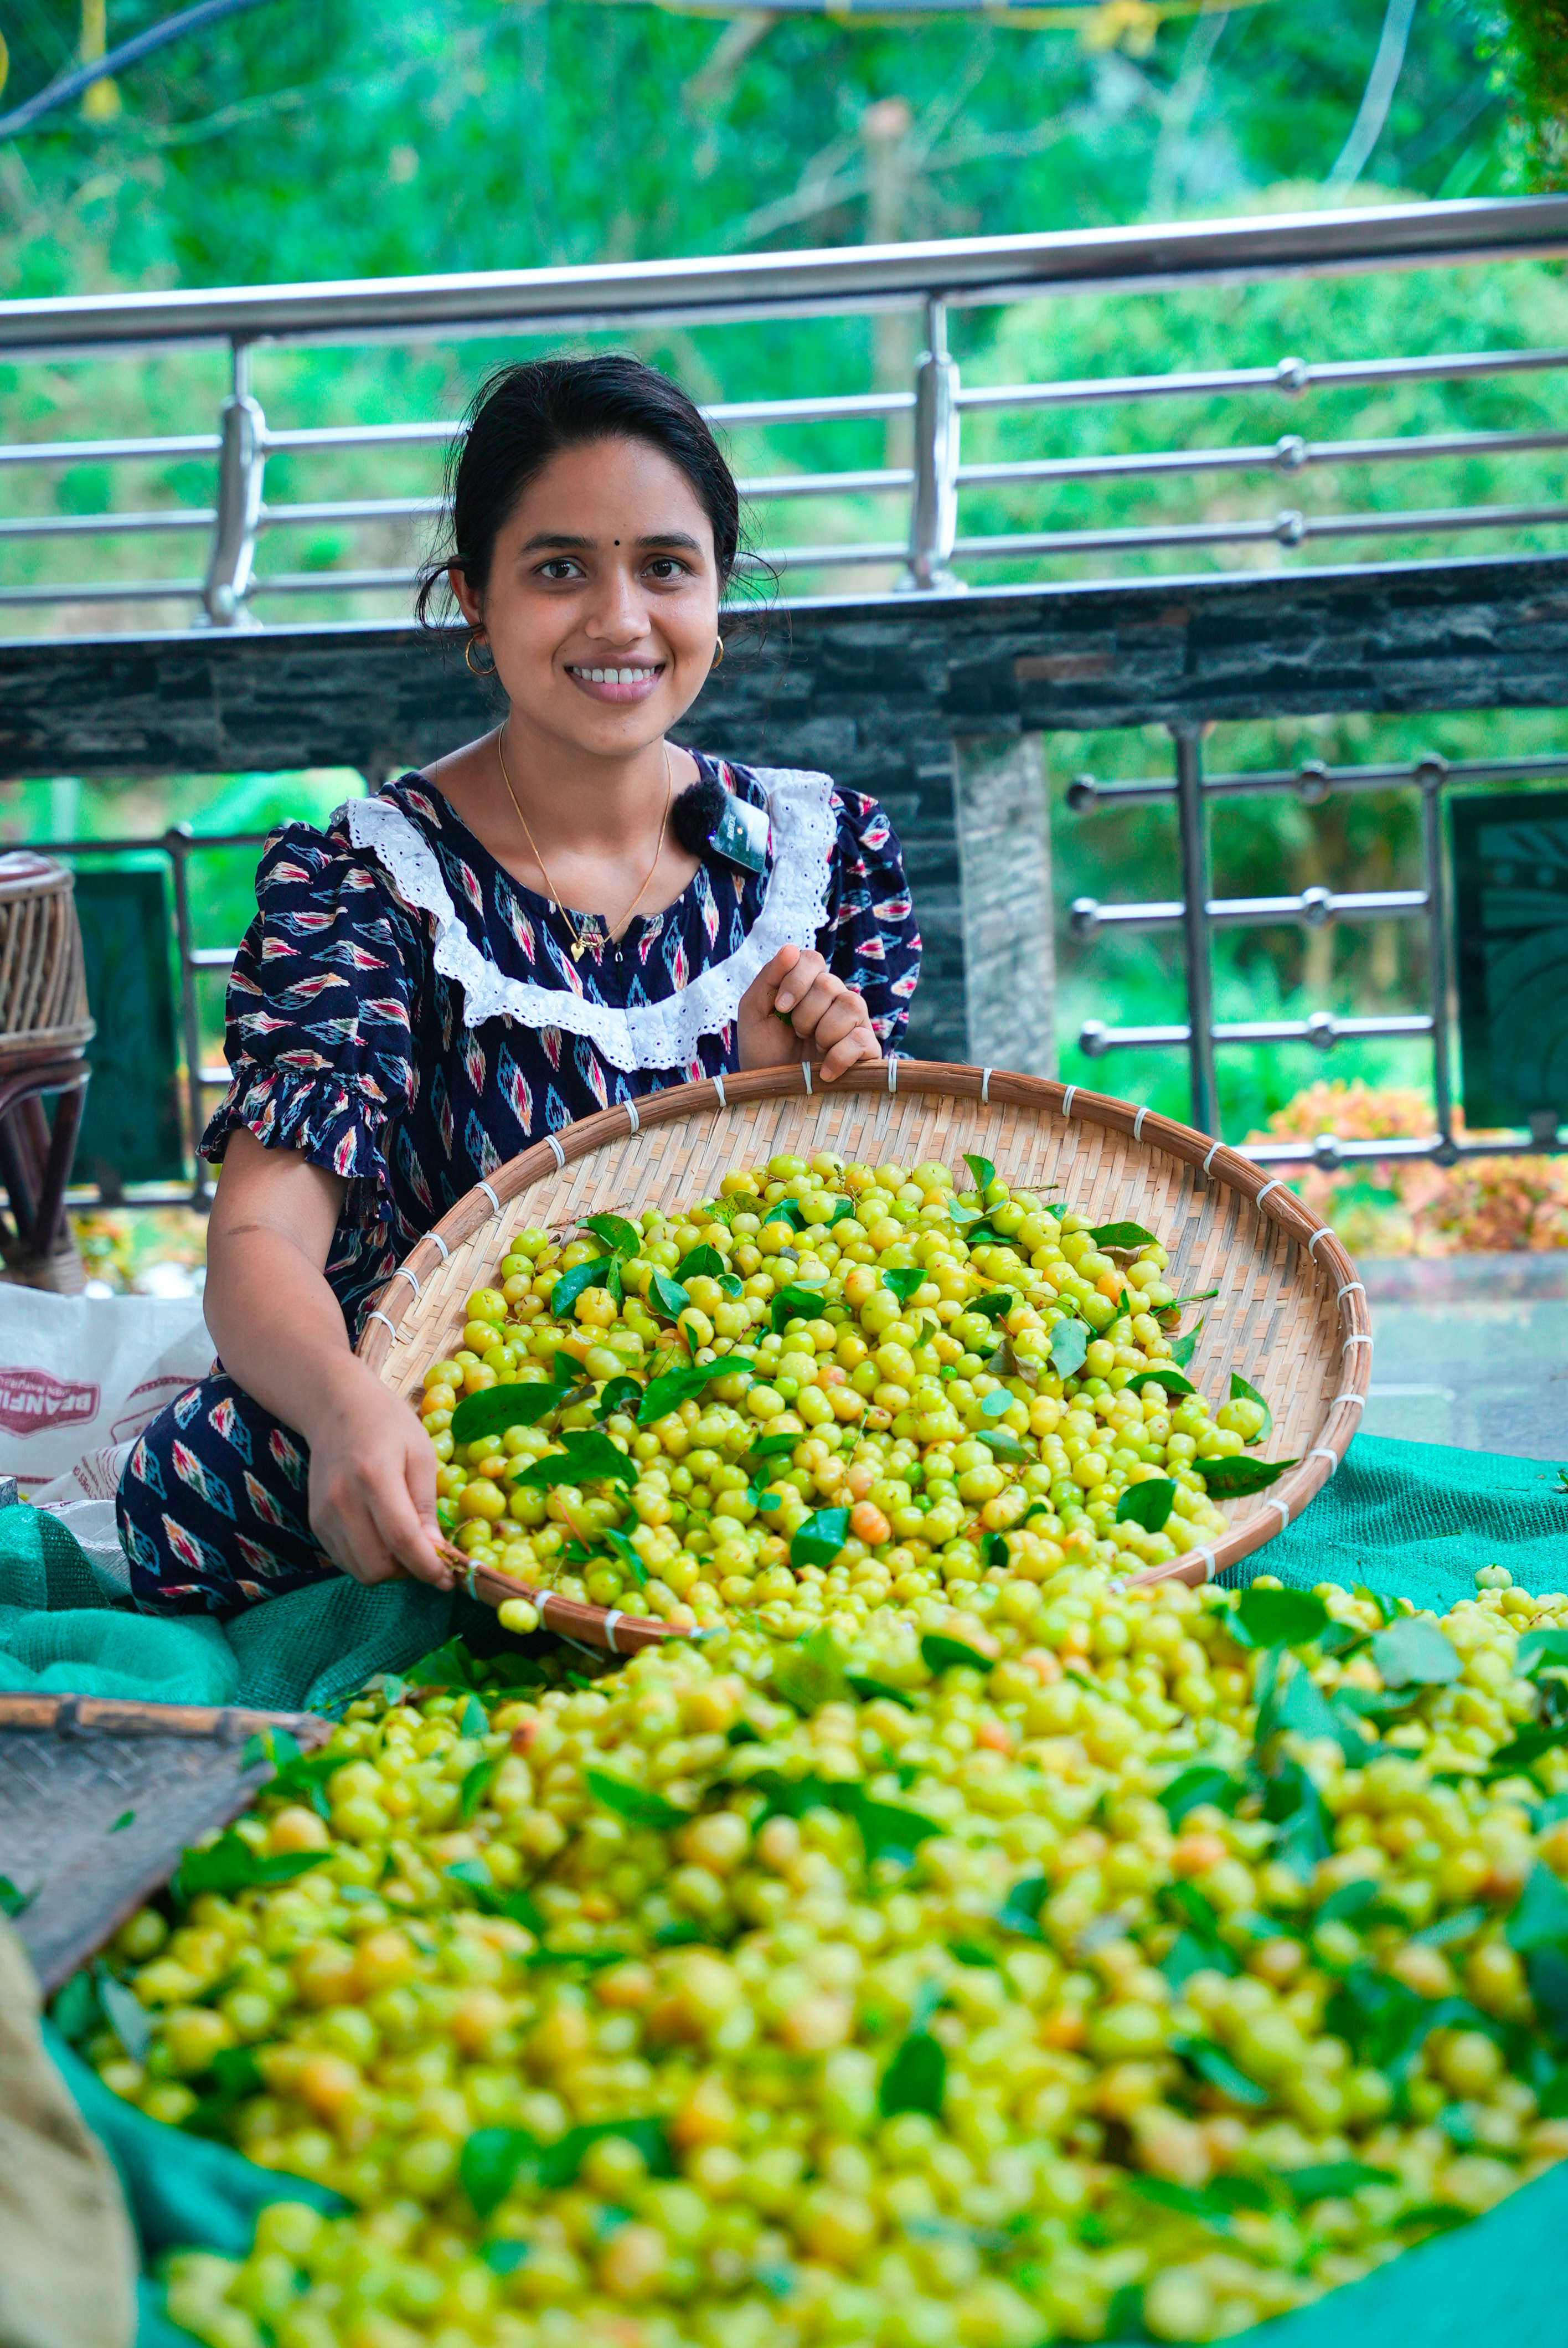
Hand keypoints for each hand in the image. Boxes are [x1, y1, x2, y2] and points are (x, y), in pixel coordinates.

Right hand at [302, 1359, 453, 1590]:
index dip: (427, 1566)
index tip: (449, 1579)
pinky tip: (382, 1536)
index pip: (401, 1538)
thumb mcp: (421, 1455)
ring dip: (389, 1569)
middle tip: (427, 1555)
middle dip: (408, 1571)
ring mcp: (323, 1514)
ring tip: (405, 1544)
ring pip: (360, 1570)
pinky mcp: (315, 1522)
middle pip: (376, 1565)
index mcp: (374, 1476)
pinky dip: (368, 1559)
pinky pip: (345, 1560)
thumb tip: (437, 1552)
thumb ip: (426, 1505)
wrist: (336, 1408)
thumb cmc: (388, 1425)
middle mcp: (342, 1500)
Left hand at [738, 943, 881, 1080]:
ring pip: (850, 1004)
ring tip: (813, 1048)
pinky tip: (824, 1072)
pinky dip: (838, 1056)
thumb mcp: (754, 1013)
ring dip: (823, 1031)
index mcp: (809, 985)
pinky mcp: (868, 1049)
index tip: (780, 1007)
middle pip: (829, 983)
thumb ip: (768, 978)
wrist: (773, 1092)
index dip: (796, 980)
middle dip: (804, 1013)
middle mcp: (835, 998)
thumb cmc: (763, 1051)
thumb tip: (791, 949)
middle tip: (796, 1033)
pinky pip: (861, 1038)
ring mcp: (855, 1022)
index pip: (812, 959)